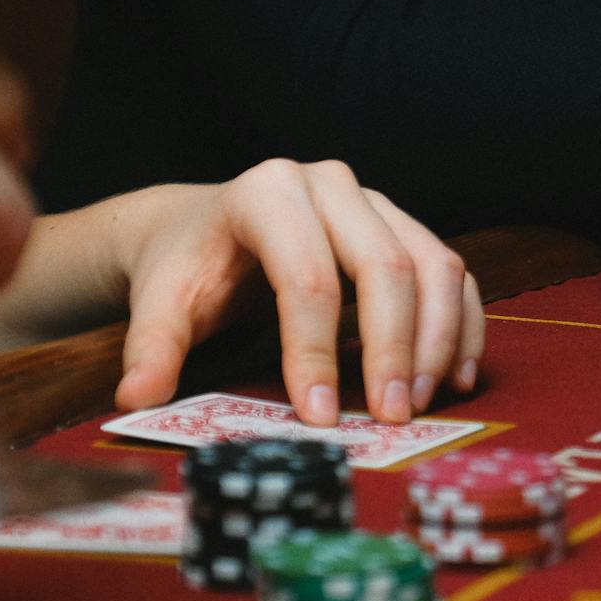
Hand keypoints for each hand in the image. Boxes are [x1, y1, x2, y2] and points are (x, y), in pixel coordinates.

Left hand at [105, 160, 484, 424]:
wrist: (208, 227)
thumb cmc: (189, 267)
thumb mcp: (162, 302)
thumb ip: (153, 348)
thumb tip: (138, 396)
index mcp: (266, 193)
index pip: (307, 278)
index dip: (317, 351)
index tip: (320, 416)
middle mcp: (330, 185)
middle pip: (386, 265)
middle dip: (395, 348)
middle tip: (392, 416)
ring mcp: (376, 201)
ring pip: (435, 264)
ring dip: (439, 340)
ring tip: (423, 402)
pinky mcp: (405, 225)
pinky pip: (454, 273)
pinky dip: (463, 326)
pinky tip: (455, 378)